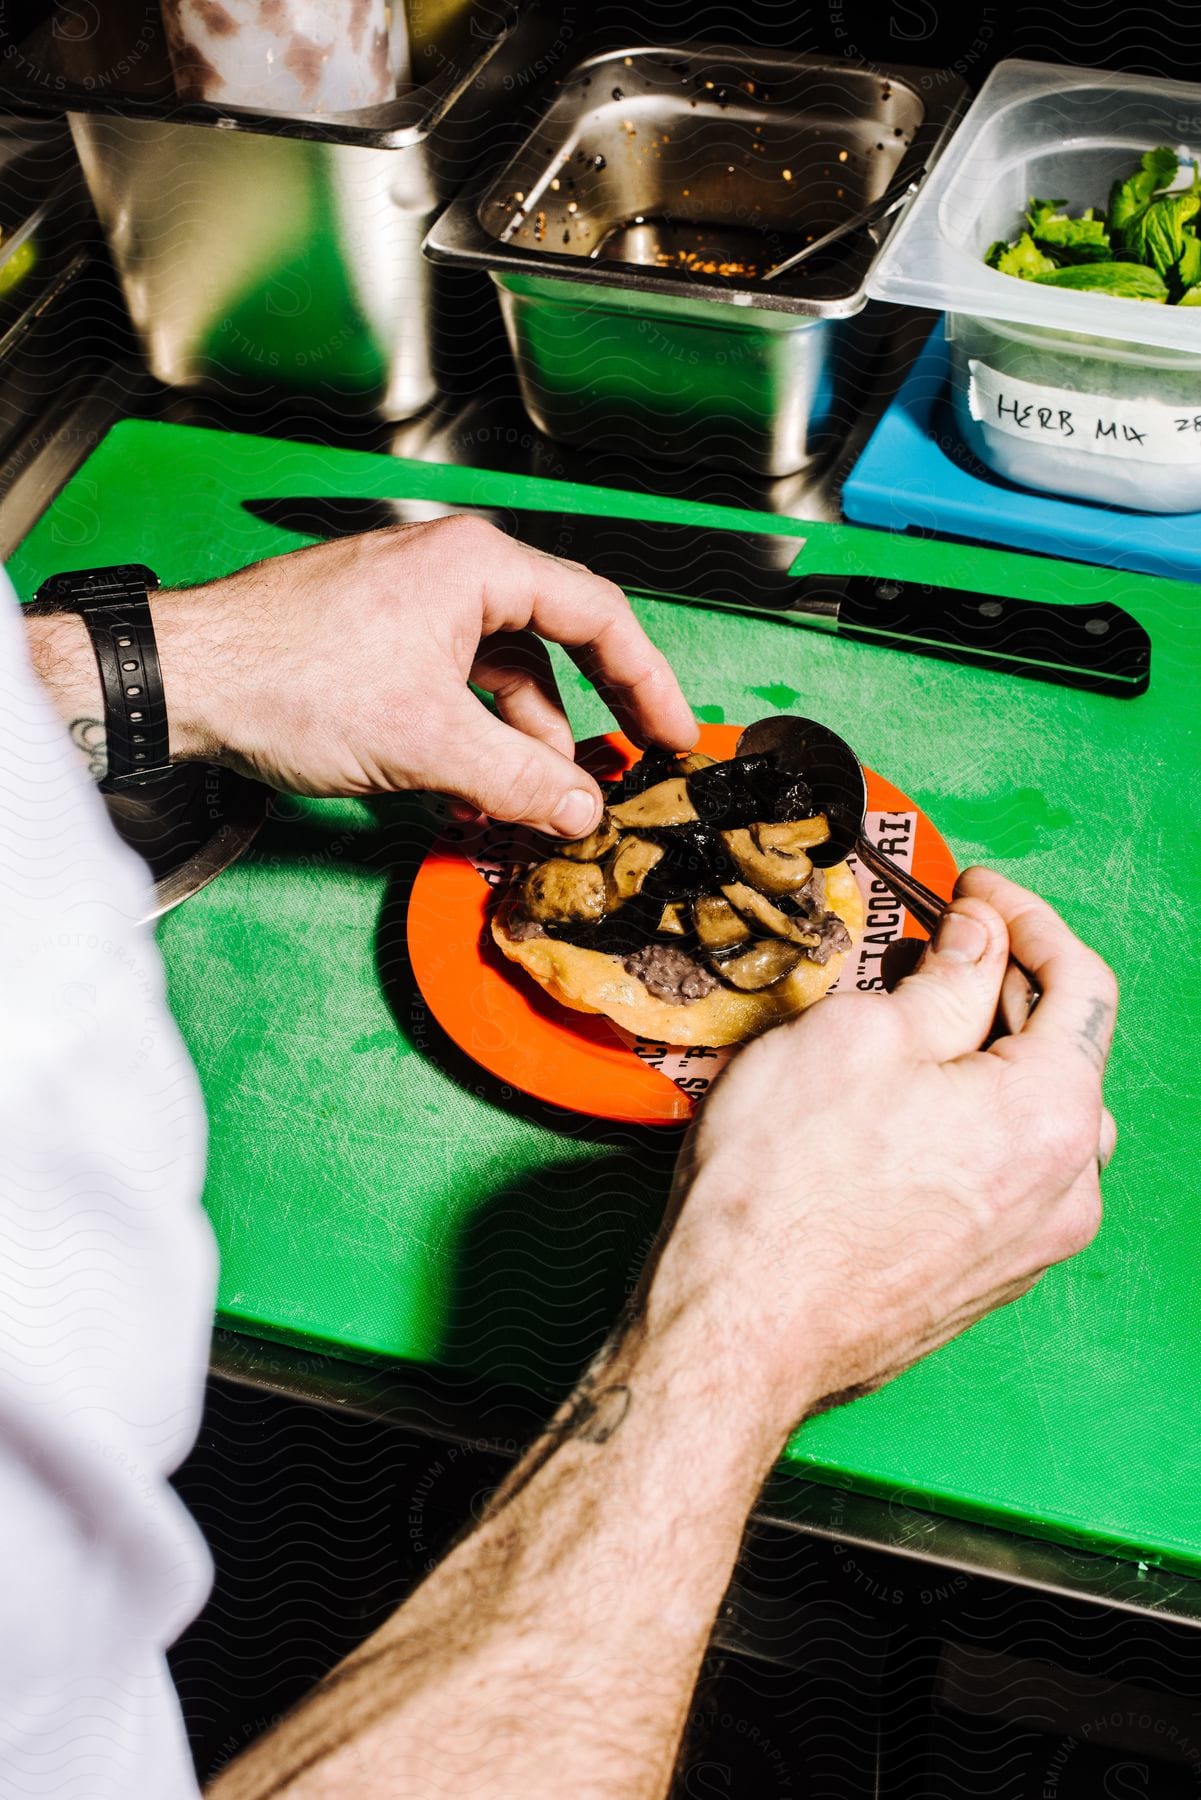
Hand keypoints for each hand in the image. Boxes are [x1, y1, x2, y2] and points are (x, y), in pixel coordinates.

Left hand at [155, 518, 696, 836]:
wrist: (180, 683)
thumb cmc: (289, 682)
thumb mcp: (427, 743)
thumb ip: (520, 779)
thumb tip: (584, 811)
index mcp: (477, 567)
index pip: (599, 614)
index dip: (649, 681)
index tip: (677, 735)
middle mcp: (449, 572)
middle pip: (553, 645)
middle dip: (586, 719)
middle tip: (629, 767)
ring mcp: (410, 605)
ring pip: (499, 676)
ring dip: (519, 745)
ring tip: (527, 807)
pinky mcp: (377, 640)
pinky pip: (452, 687)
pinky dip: (470, 738)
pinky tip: (467, 793)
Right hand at [651, 867, 1117, 1442]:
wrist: (740, 1332)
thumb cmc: (785, 1189)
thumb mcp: (858, 1035)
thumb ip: (944, 977)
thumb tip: (978, 939)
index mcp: (1052, 1114)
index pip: (1081, 982)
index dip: (1026, 916)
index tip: (973, 891)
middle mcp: (1067, 1188)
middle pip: (1063, 1053)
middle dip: (1002, 988)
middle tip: (927, 952)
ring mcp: (1031, 1246)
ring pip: (1032, 1120)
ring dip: (985, 1062)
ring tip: (906, 1034)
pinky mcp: (987, 1280)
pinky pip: (1001, 1176)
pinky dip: (967, 1125)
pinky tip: (895, 1115)